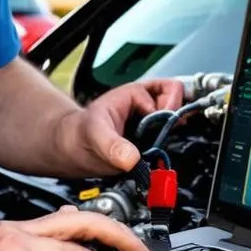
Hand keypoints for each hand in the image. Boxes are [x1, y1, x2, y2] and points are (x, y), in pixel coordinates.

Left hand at [53, 78, 183, 175]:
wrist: (73, 150)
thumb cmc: (80, 134)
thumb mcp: (95, 137)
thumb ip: (113, 147)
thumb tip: (131, 159)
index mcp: (133, 94)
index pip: (166, 91)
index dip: (166, 107)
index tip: (163, 123)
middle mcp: (145, 104)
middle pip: (177, 97)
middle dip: (176, 112)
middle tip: (170, 128)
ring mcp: (149, 119)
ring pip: (177, 113)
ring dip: (175, 125)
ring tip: (166, 138)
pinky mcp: (151, 136)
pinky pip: (171, 131)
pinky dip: (173, 137)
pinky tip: (165, 146)